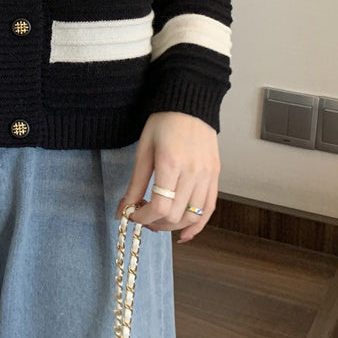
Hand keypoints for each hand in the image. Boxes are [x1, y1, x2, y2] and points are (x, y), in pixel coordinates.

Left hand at [115, 111, 219, 242]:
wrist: (190, 104)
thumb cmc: (164, 122)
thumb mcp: (143, 149)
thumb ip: (135, 183)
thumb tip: (122, 210)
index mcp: (171, 163)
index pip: (159, 207)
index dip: (143, 218)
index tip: (132, 215)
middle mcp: (193, 173)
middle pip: (175, 216)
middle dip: (155, 224)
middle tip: (142, 217)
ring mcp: (207, 176)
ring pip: (193, 217)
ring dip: (173, 226)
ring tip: (158, 221)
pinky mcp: (215, 176)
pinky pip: (209, 209)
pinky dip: (197, 226)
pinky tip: (183, 233)